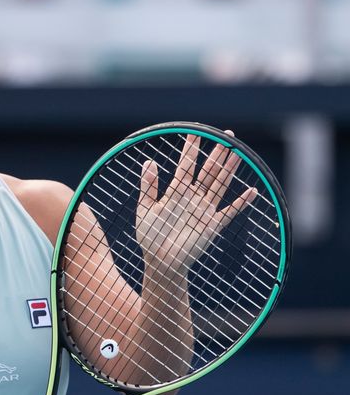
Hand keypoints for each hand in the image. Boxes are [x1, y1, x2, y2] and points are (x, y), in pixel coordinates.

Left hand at [135, 132, 256, 272]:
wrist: (160, 262)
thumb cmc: (149, 236)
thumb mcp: (144, 209)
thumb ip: (148, 186)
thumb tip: (148, 161)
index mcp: (176, 191)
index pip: (186, 165)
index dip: (191, 149)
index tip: (196, 132)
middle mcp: (193, 197)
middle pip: (208, 171)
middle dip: (217, 153)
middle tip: (228, 135)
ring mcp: (204, 210)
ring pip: (220, 185)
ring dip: (229, 170)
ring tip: (239, 153)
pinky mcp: (212, 226)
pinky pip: (229, 212)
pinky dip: (240, 203)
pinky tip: (251, 192)